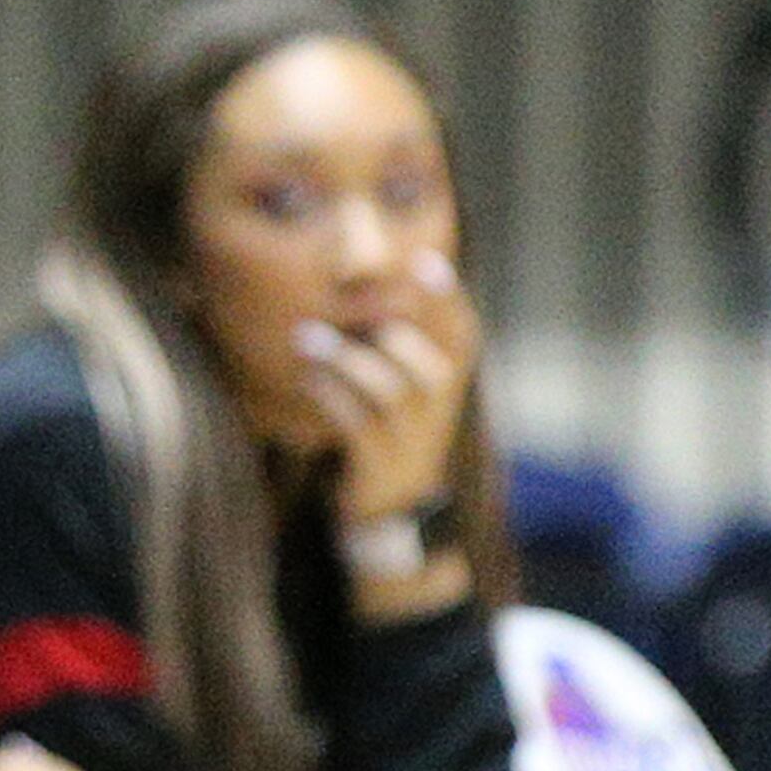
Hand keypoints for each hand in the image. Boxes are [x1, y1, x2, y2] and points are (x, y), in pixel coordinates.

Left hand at [296, 247, 482, 527]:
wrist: (388, 509)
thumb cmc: (388, 425)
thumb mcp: (403, 383)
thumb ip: (398, 335)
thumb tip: (373, 269)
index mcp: (445, 385)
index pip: (463, 338)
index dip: (449, 301)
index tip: (425, 261)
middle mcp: (436, 414)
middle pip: (437, 369)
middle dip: (398, 332)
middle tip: (357, 305)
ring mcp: (410, 445)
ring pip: (391, 395)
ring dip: (347, 360)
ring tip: (307, 338)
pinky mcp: (378, 469)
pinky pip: (359, 429)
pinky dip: (331, 398)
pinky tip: (307, 378)